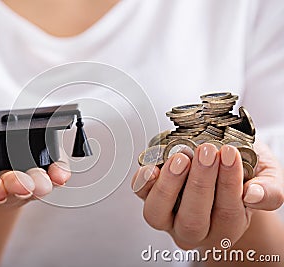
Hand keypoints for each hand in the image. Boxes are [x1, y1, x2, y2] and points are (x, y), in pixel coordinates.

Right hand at [0, 137, 70, 207]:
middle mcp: (3, 186)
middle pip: (13, 189)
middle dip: (18, 186)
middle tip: (22, 184)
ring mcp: (25, 180)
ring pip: (36, 184)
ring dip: (41, 183)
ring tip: (43, 181)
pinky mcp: (42, 170)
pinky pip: (53, 173)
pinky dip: (59, 174)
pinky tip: (61, 174)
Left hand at [132, 142, 283, 249]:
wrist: (220, 163)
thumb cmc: (243, 174)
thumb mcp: (265, 177)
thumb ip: (268, 191)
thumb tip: (252, 195)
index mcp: (225, 228)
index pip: (227, 215)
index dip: (228, 184)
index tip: (229, 154)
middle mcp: (194, 229)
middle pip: (192, 221)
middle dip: (200, 184)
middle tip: (206, 152)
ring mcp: (167, 216)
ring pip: (158, 214)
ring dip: (169, 185)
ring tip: (181, 158)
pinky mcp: (149, 197)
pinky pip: (140, 194)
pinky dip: (142, 181)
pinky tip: (152, 167)